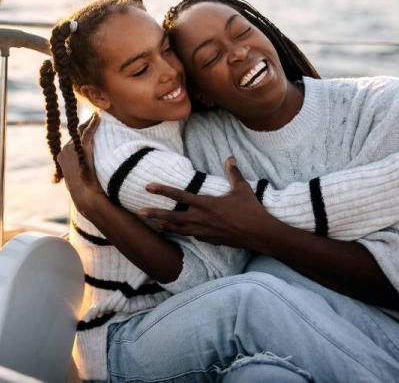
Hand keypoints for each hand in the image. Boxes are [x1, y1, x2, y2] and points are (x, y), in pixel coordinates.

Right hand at [56, 115, 110, 220]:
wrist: (86, 197)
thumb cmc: (84, 190)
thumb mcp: (78, 178)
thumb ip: (79, 168)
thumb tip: (83, 169)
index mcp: (62, 157)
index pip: (72, 140)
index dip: (80, 133)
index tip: (87, 127)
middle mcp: (65, 150)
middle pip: (76, 133)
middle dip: (84, 126)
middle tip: (95, 119)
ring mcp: (73, 149)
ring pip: (81, 131)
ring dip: (89, 123)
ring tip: (97, 117)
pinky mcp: (82, 148)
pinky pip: (88, 133)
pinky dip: (94, 124)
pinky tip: (99, 117)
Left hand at [141, 157, 275, 247]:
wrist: (260, 234)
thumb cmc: (252, 210)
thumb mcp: (242, 188)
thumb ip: (233, 173)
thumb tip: (230, 158)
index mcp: (207, 204)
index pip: (179, 195)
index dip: (162, 190)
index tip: (148, 187)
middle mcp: (202, 219)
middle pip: (172, 217)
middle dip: (155, 215)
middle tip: (139, 212)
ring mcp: (204, 232)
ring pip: (179, 230)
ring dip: (166, 226)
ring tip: (155, 224)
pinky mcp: (210, 241)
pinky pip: (193, 236)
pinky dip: (184, 233)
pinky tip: (180, 231)